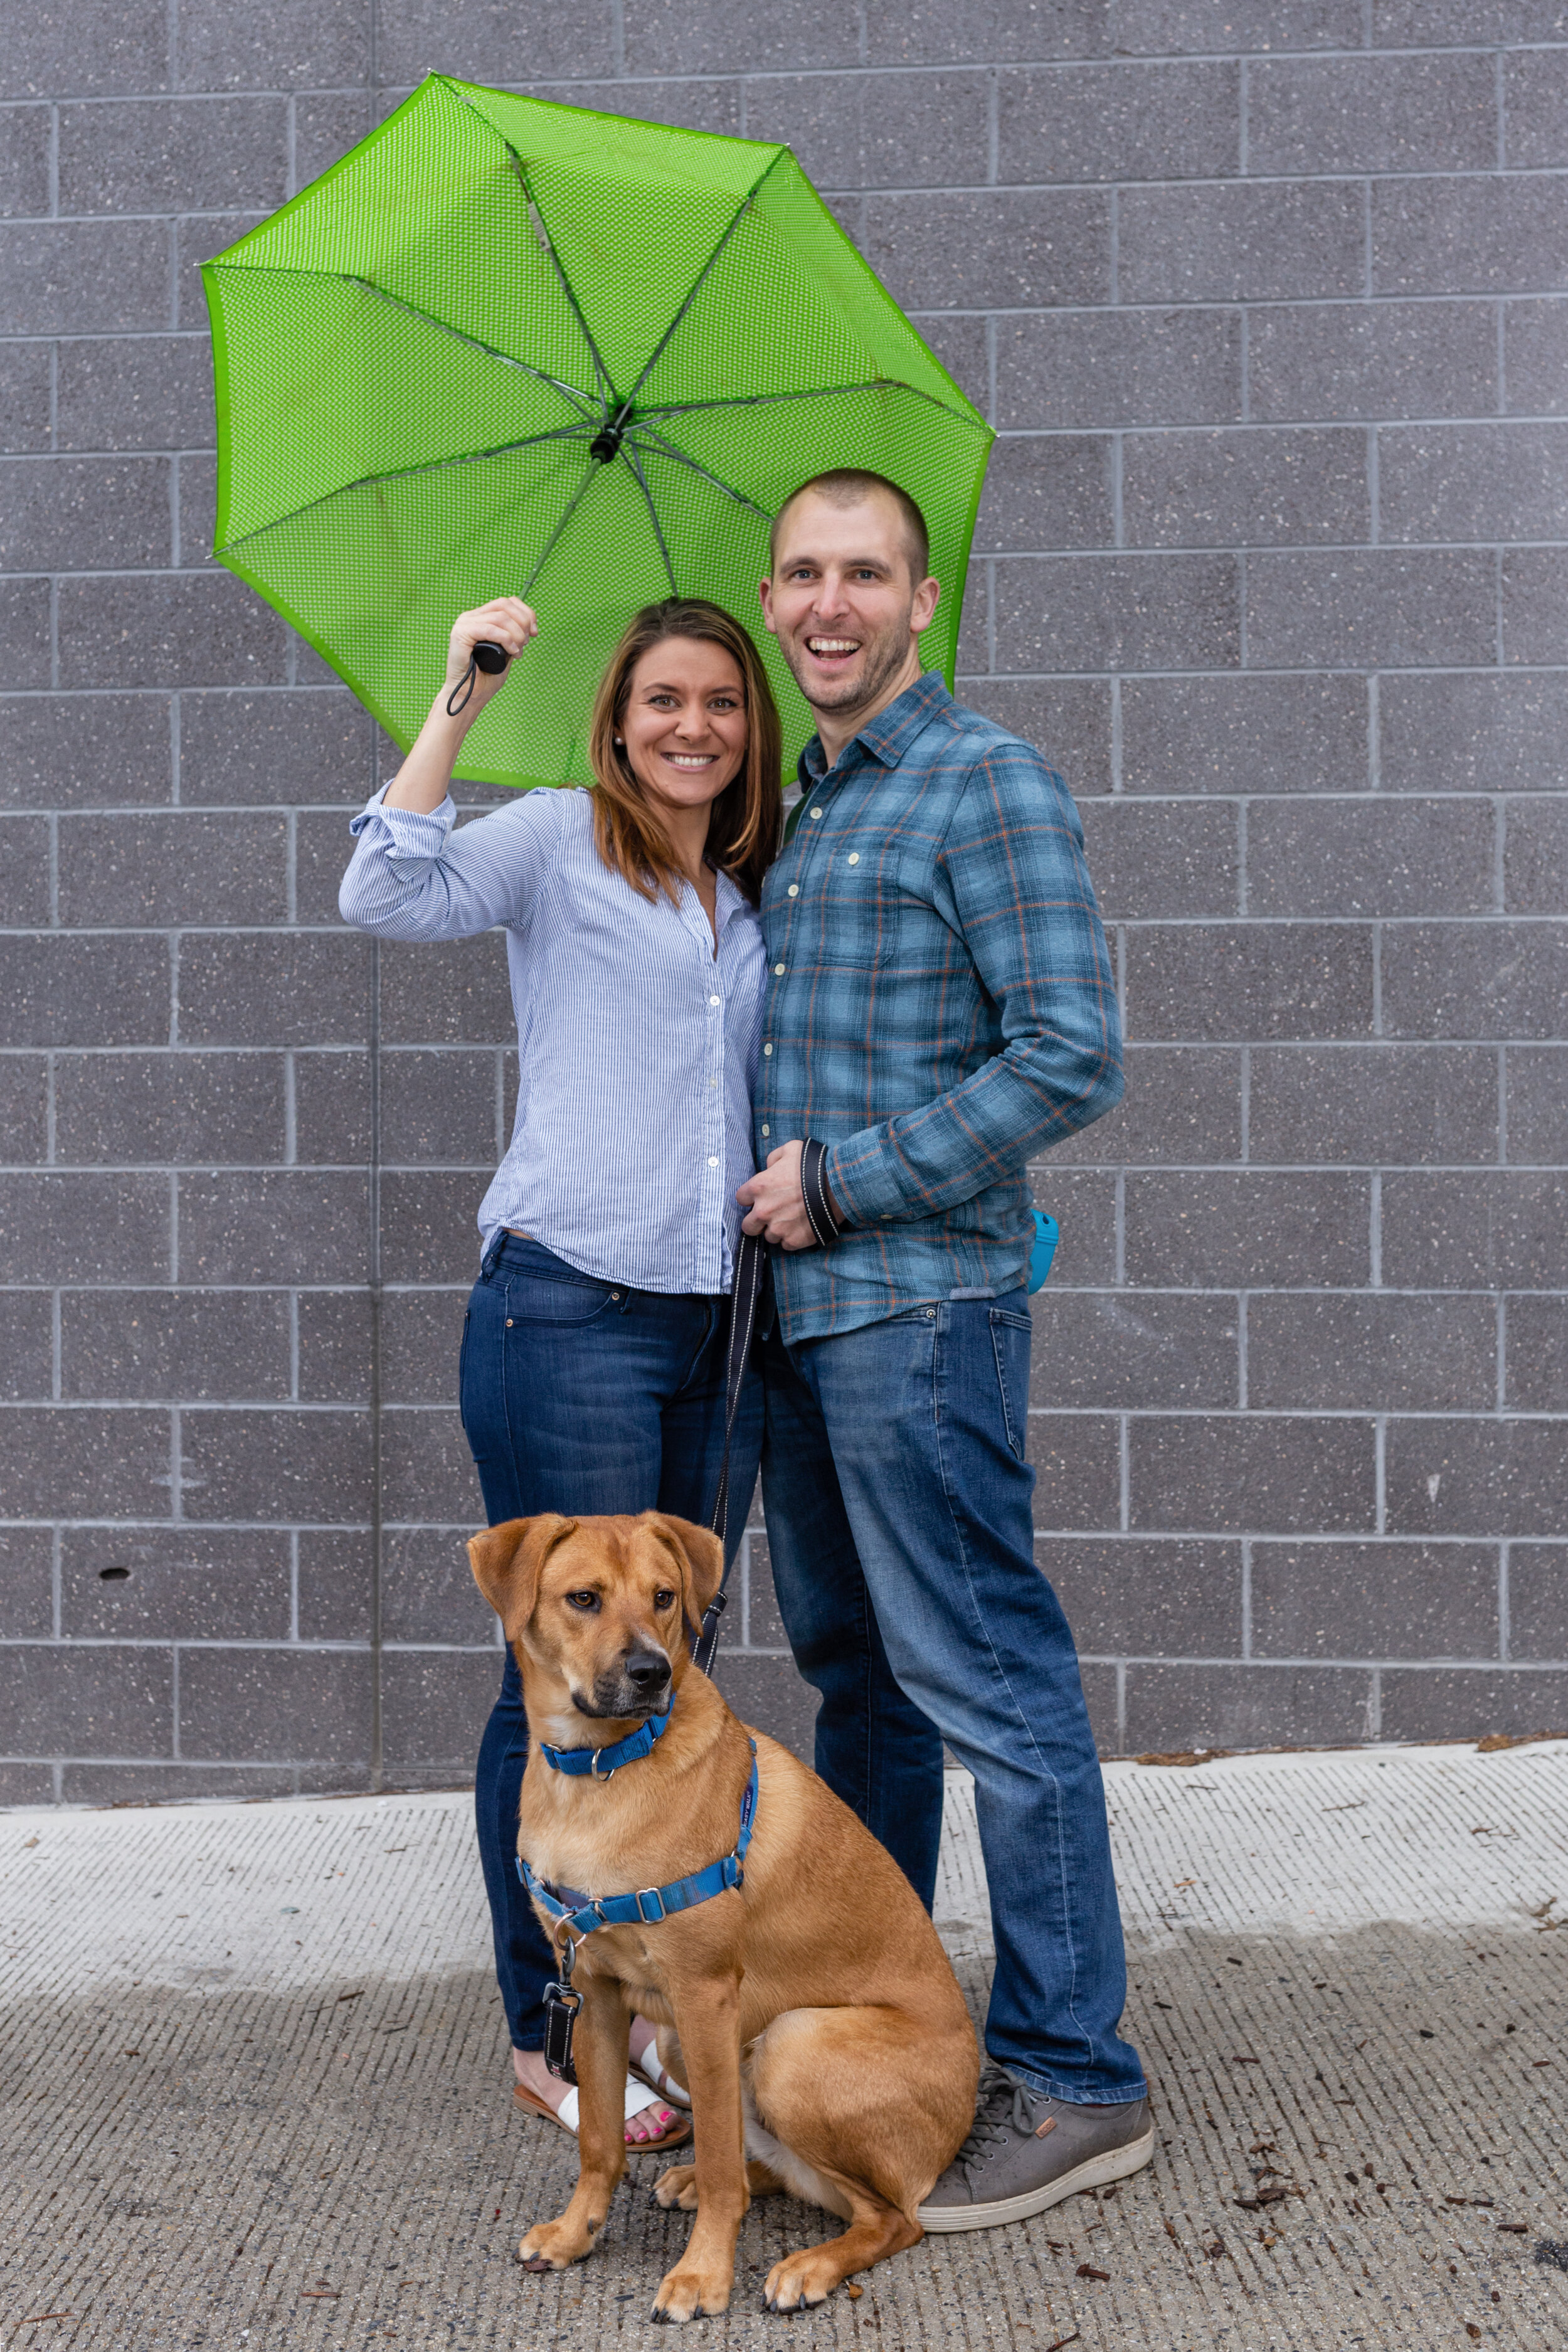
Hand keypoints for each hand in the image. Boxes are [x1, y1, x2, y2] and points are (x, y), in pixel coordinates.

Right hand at [443, 598, 538, 714]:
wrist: (469, 696)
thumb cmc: (485, 678)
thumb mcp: (506, 651)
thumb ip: (513, 636)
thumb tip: (529, 625)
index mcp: (480, 618)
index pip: (507, 602)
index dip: (526, 613)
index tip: (534, 633)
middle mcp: (471, 617)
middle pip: (504, 604)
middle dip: (523, 622)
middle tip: (525, 644)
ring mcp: (464, 624)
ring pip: (500, 617)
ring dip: (516, 634)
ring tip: (518, 652)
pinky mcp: (460, 634)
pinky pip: (490, 628)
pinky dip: (506, 639)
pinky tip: (511, 651)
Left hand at [738, 1141, 835, 1251]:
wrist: (839, 1185)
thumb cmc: (814, 1164)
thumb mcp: (790, 1149)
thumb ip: (773, 1159)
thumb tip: (769, 1168)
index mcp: (759, 1187)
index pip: (740, 1199)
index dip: (750, 1198)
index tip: (760, 1198)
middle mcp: (763, 1211)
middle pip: (747, 1227)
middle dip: (756, 1222)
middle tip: (770, 1216)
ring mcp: (778, 1228)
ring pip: (768, 1237)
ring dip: (777, 1230)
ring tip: (791, 1220)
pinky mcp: (793, 1240)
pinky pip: (786, 1245)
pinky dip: (791, 1238)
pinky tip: (801, 1227)